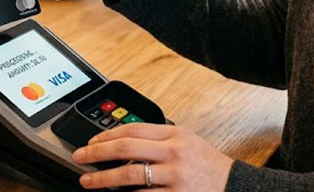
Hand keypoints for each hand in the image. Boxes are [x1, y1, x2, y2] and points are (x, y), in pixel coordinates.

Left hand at [72, 123, 232, 190]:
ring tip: (88, 181)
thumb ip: (158, 141)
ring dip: (103, 178)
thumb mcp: (185, 143)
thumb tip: (122, 144)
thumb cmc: (208, 166)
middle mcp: (174, 152)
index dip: (107, 134)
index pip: (132, 128)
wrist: (234, 187)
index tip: (91, 141)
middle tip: (79, 156)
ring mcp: (175, 175)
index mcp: (175, 134)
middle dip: (97, 152)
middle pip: (126, 147)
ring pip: (130, 173)